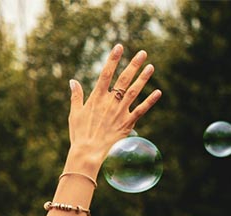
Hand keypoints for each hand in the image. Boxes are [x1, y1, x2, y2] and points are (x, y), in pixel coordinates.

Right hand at [64, 44, 161, 174]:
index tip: (119, 46)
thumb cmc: (79, 134)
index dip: (113, 59)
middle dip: (133, 64)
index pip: (106, 73)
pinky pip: (141, 110)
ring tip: (151, 67)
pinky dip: (150, 101)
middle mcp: (110, 102)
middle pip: (123, 79)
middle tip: (142, 53)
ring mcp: (120, 112)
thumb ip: (76, 96)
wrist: (88, 153)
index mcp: (96, 98)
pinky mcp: (127, 123)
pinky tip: (158, 92)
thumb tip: (72, 81)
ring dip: (143, 78)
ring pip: (134, 91)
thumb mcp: (74, 114)